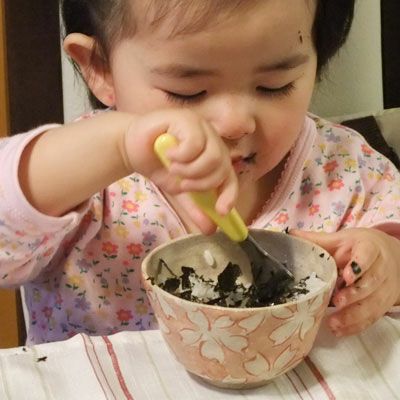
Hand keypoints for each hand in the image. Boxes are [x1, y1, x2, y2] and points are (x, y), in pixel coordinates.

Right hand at [123, 109, 237, 231]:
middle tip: (182, 185)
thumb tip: (210, 230)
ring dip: (191, 170)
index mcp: (214, 158)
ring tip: (173, 168)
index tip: (220, 212)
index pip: (230, 178)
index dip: (229, 195)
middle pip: (222, 168)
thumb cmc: (158, 165)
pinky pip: (195, 143)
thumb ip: (195, 207)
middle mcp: (212, 142)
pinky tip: (169, 153)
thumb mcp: (178, 191)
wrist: (132, 147)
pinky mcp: (188, 119)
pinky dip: (181, 156)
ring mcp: (202, 128)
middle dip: (201, 183)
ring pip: (212, 156)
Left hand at [291, 228, 399, 335]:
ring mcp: (385, 288)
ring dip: (354, 315)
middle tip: (337, 302)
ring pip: (373, 303)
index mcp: (369, 247)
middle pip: (371, 282)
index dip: (359, 265)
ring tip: (334, 322)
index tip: (347, 275)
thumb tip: (289, 234)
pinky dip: (356, 325)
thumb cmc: (358, 247)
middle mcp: (381, 268)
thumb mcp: (340, 240)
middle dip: (354, 294)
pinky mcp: (384, 304)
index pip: (368, 254)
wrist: (391, 256)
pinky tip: (340, 330)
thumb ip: (317, 239)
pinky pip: (372, 317)